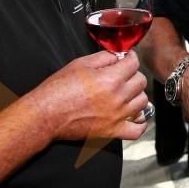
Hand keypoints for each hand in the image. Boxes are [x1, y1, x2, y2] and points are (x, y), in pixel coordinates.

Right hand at [24, 51, 148, 142]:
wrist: (45, 115)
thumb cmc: (59, 88)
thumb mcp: (80, 64)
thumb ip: (104, 57)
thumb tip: (118, 56)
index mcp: (111, 78)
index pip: (134, 63)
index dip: (130, 58)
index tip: (125, 59)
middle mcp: (118, 97)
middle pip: (141, 81)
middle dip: (133, 75)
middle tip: (122, 75)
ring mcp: (117, 116)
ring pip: (143, 102)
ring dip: (135, 95)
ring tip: (125, 93)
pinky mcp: (112, 132)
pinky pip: (137, 130)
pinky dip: (139, 123)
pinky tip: (134, 116)